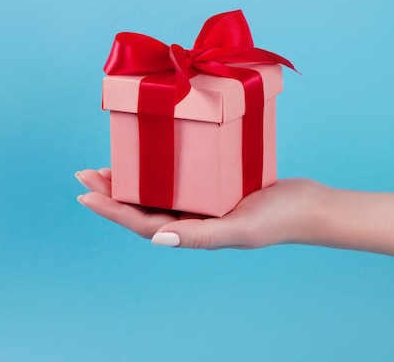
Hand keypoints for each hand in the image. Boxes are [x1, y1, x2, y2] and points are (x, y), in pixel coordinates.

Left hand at [75, 168, 323, 249]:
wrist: (307, 206)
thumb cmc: (277, 219)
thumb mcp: (239, 229)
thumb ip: (199, 236)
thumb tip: (156, 239)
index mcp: (190, 233)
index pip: (141, 223)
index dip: (111, 210)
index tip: (86, 194)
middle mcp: (189, 219)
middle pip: (140, 207)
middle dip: (111, 192)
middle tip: (85, 173)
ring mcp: (198, 203)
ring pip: (153, 192)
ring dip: (129, 180)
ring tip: (106, 166)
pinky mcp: (210, 186)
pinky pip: (175, 178)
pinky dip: (156, 169)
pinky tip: (149, 155)